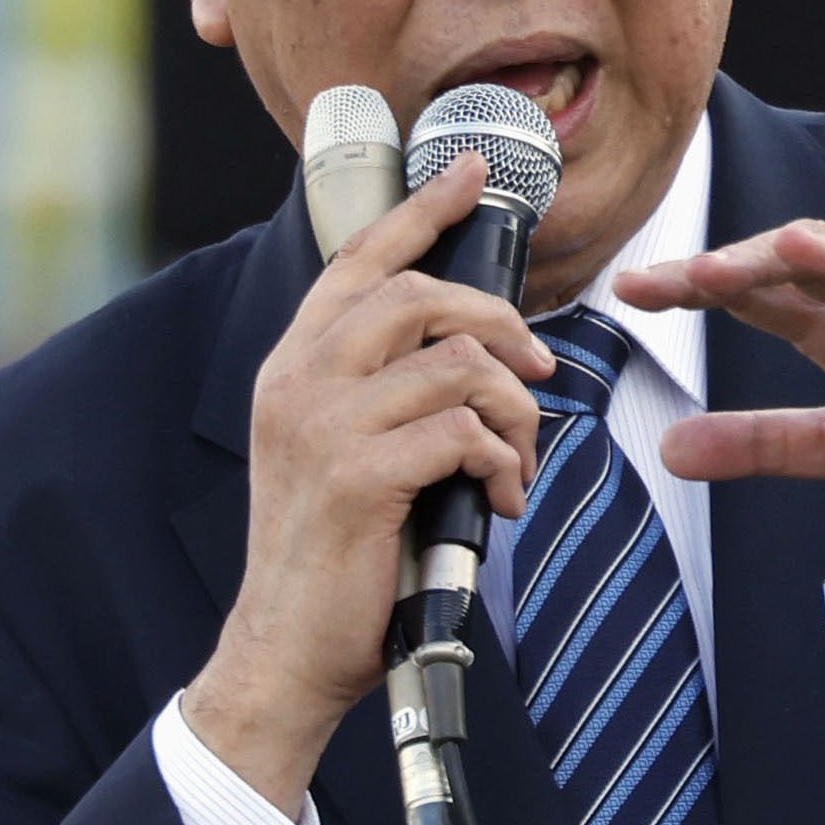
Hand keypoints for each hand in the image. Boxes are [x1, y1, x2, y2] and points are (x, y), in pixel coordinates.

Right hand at [181, 152, 556, 812]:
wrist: (284, 652)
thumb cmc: (334, 559)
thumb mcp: (342, 456)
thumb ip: (384, 397)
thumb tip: (481, 361)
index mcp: (292, 368)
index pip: (358, 263)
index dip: (419, 210)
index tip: (471, 172)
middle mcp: (297, 381)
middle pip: (420, 297)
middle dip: (501, 323)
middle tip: (540, 370)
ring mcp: (322, 425)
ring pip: (456, 363)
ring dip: (514, 410)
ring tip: (517, 459)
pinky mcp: (356, 475)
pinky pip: (462, 430)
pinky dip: (502, 461)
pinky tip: (501, 500)